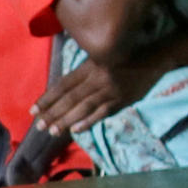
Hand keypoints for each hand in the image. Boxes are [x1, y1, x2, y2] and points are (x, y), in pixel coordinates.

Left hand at [30, 52, 150, 137]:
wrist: (154, 59)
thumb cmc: (124, 57)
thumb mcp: (100, 58)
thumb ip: (82, 72)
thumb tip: (60, 89)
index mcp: (89, 66)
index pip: (63, 84)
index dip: (48, 98)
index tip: (33, 110)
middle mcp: (97, 77)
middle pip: (70, 98)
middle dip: (53, 112)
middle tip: (39, 126)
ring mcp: (110, 89)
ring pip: (84, 107)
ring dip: (66, 120)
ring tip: (52, 131)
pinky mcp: (122, 99)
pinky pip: (102, 112)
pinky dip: (88, 121)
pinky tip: (76, 130)